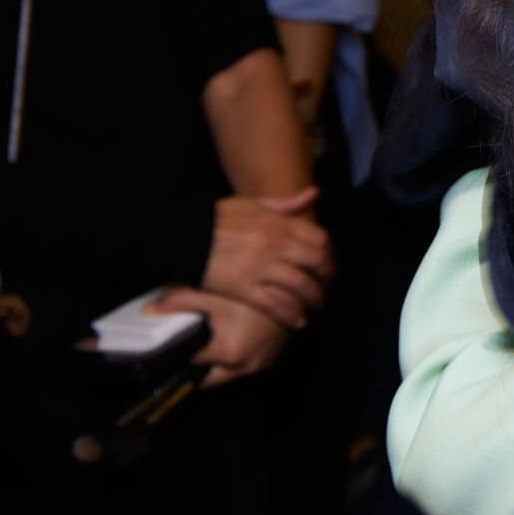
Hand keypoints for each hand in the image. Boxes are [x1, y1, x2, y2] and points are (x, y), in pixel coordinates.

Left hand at [146, 287, 288, 385]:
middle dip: (194, 368)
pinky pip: (244, 365)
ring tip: (203, 345)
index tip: (167, 349)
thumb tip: (149, 310)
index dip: (176, 355)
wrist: (300, 286)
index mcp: (229, 353)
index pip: (190, 365)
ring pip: (228, 374)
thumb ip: (180, 302)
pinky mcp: (272, 356)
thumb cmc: (257, 289)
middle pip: (209, 378)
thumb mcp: (215, 293)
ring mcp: (262, 363)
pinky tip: (228, 339)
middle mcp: (246, 365)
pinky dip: (233, 357)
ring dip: (215, 365)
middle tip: (180, 353)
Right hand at [202, 190, 331, 325]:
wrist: (184, 236)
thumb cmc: (217, 218)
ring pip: (301, 286)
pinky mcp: (244, 288)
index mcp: (278, 223)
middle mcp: (274, 245)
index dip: (329, 252)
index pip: (319, 238)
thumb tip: (314, 193)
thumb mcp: (253, 203)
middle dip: (327, 276)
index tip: (328, 260)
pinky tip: (299, 321)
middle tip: (327, 284)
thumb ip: (286, 203)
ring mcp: (260, 267)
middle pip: (316, 262)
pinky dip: (290, 315)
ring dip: (314, 298)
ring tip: (317, 304)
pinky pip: (275, 305)